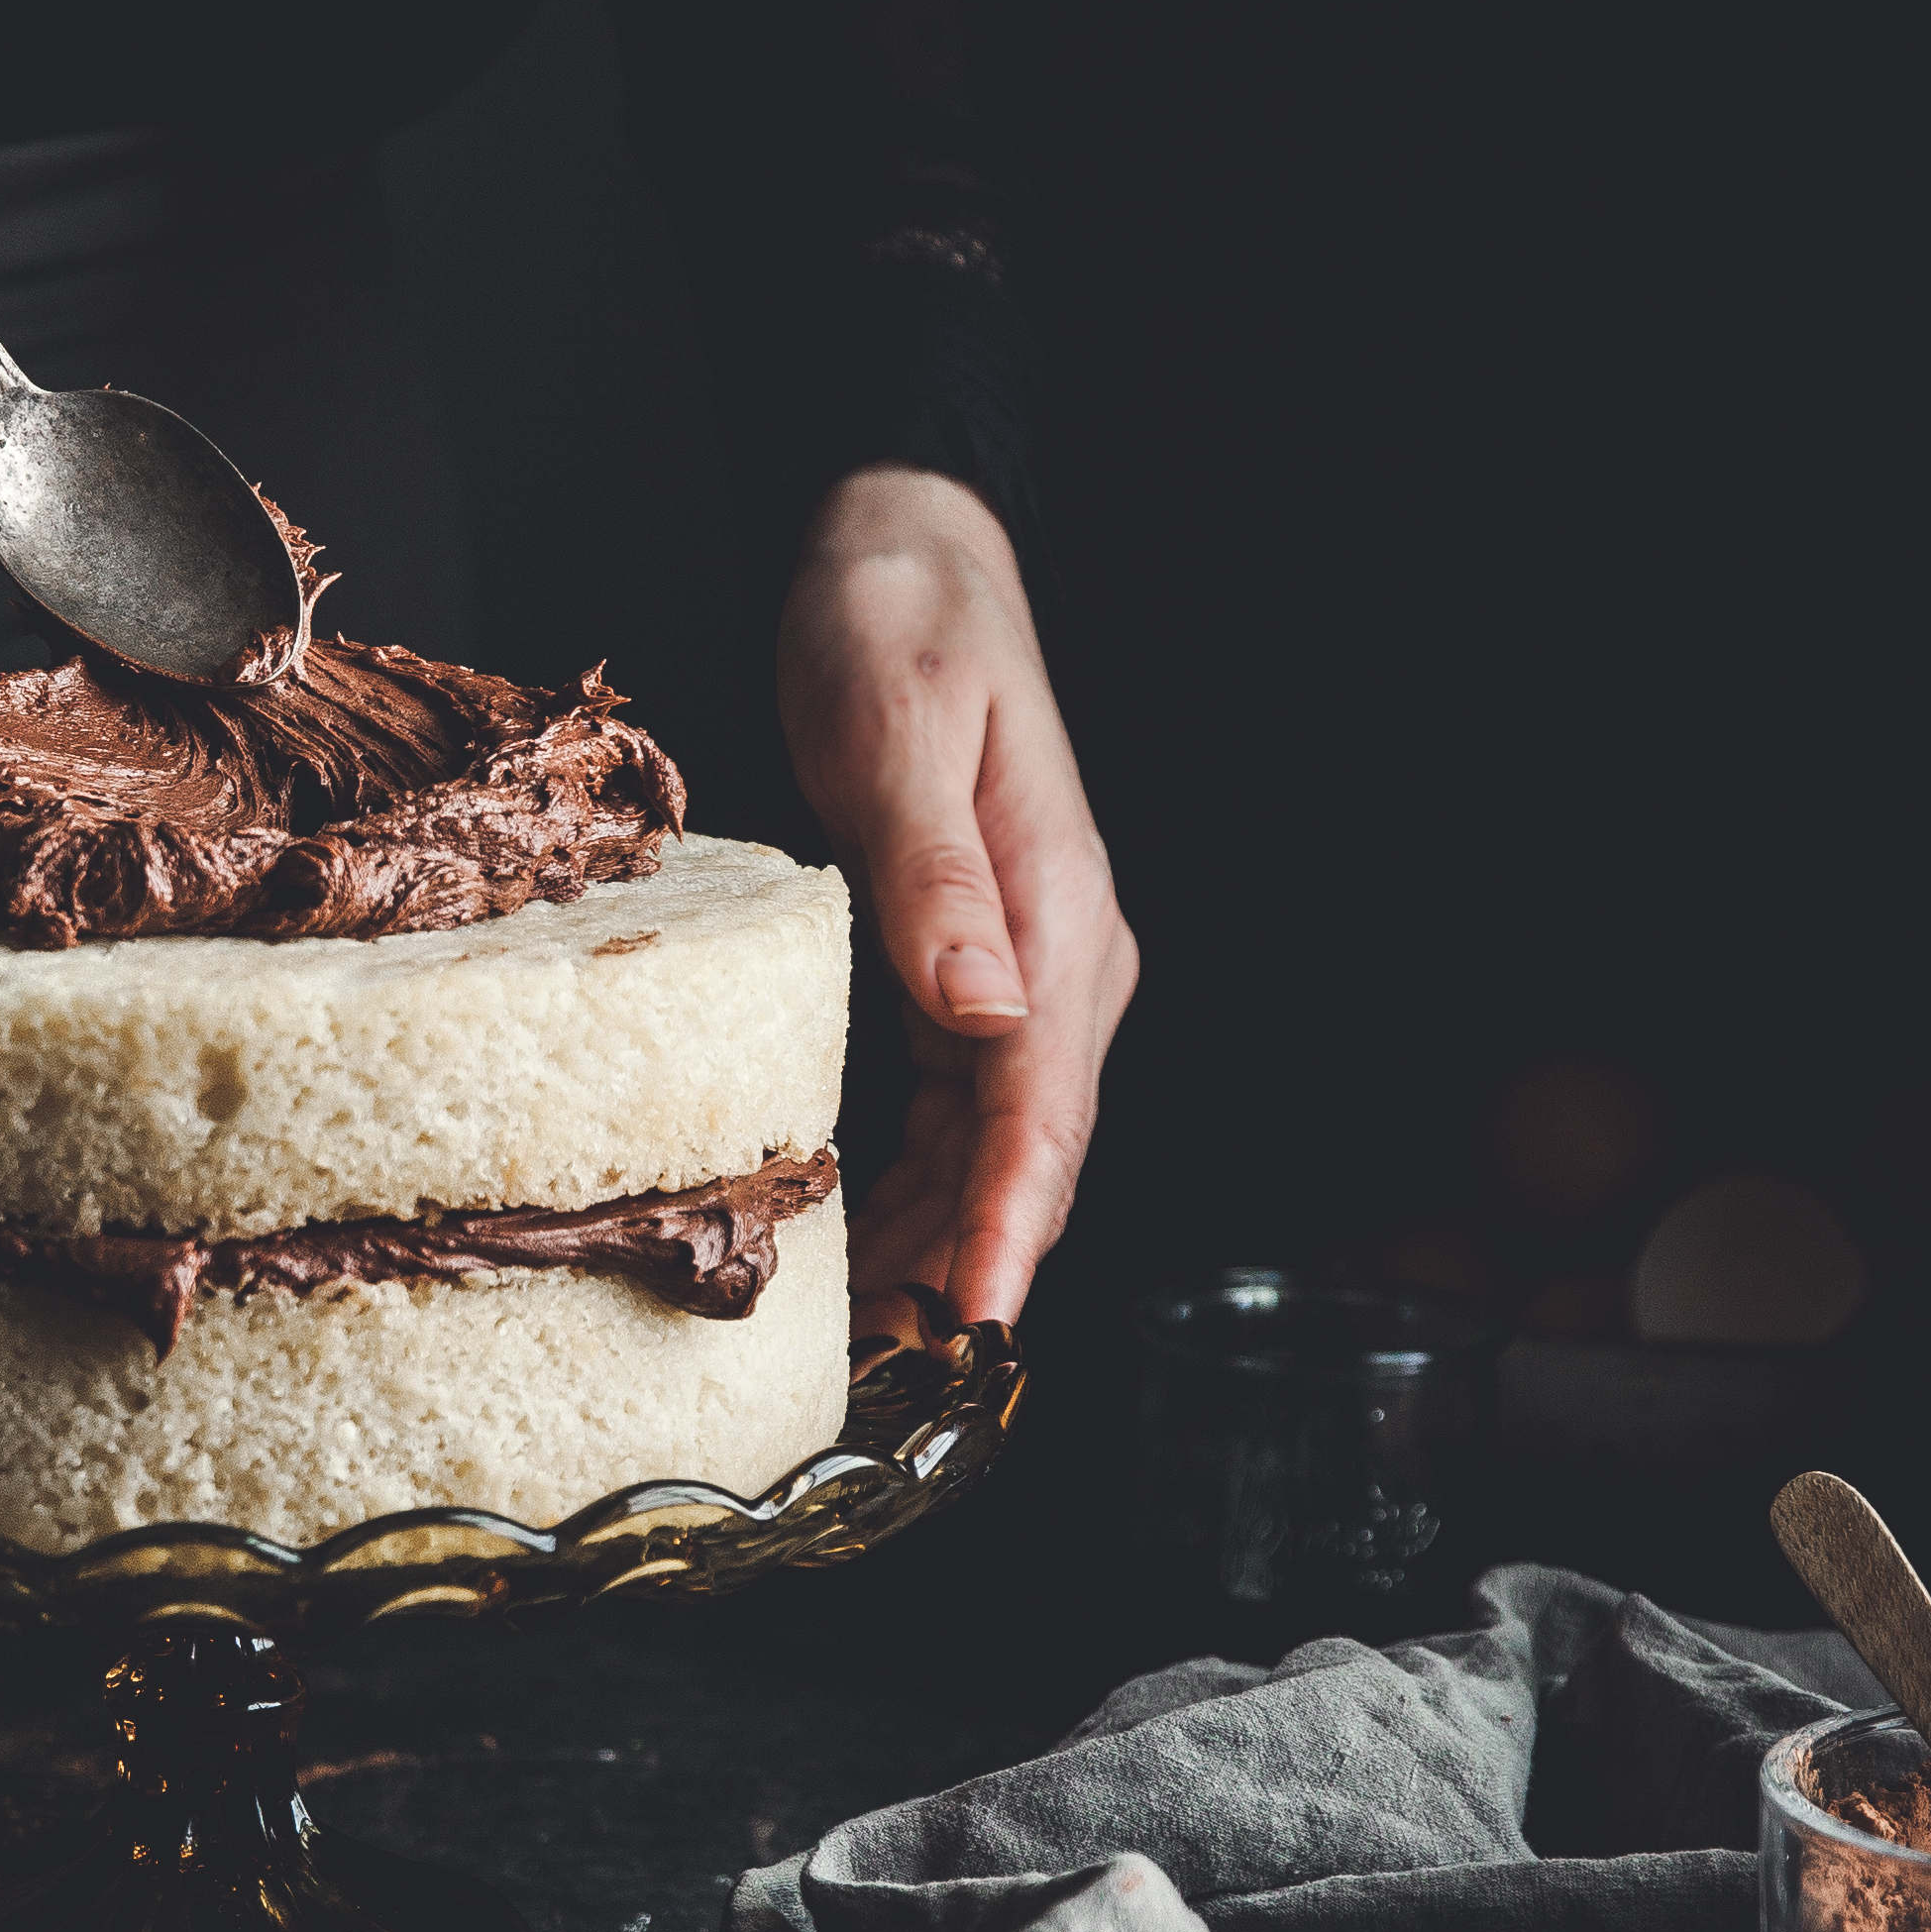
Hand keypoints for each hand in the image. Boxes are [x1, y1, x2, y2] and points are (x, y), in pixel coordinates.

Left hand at [777, 468, 1136, 1331]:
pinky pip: (960, 1108)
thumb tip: (980, 1010)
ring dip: (944, 1241)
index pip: (1041, 1102)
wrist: (913, 550)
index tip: (972, 1320)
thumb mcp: (898, 727)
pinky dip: (922, 1185)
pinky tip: (868, 1245)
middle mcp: (1062, 956)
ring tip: (869, 1345)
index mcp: (1058, 908)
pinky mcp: (977, 969)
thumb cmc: (899, 621)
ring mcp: (1028, 969)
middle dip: (974, 1266)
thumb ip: (935, 874)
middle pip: (1030, 1149)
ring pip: (996, 1145)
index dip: (1008, 1223)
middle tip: (894, 1380)